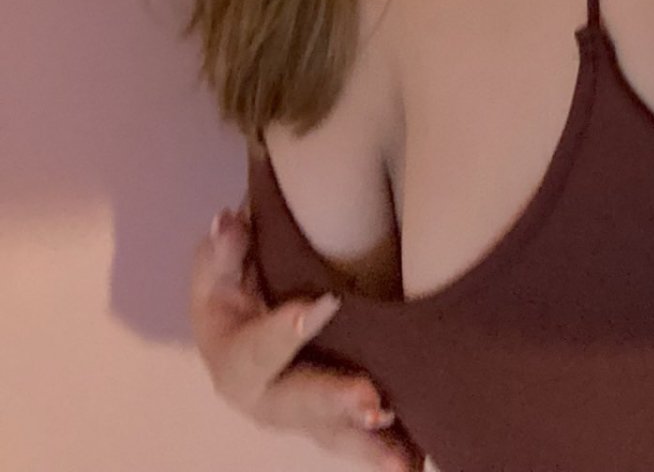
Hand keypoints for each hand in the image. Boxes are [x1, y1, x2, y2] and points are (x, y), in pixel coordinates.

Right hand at [191, 205, 421, 468]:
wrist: (240, 323)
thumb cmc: (232, 286)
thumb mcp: (219, 265)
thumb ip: (226, 250)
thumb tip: (227, 222)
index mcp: (234, 360)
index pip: (257, 349)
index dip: (286, 331)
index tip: (324, 305)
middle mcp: (265, 400)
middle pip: (298, 405)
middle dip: (335, 402)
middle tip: (372, 402)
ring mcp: (300, 417)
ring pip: (332, 434)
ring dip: (368, 444)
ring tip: (405, 458)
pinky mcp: (329, 422)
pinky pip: (356, 440)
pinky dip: (386, 450)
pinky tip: (418, 458)